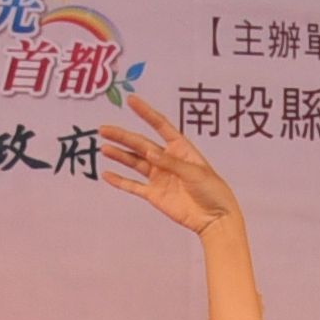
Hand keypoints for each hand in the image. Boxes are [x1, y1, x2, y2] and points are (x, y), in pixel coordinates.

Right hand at [97, 112, 240, 236]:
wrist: (215, 218)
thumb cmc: (212, 191)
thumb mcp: (194, 172)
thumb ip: (171, 163)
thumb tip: (149, 152)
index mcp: (180, 148)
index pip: (160, 126)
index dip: (146, 113)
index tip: (131, 100)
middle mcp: (167, 160)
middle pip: (141, 144)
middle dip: (123, 136)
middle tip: (104, 129)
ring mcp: (159, 177)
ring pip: (134, 162)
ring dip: (119, 155)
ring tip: (104, 148)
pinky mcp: (154, 195)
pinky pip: (133, 186)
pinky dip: (120, 181)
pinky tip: (107, 174)